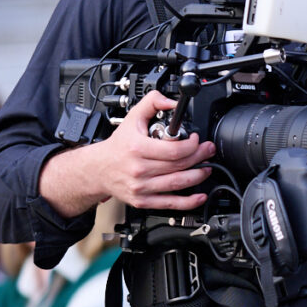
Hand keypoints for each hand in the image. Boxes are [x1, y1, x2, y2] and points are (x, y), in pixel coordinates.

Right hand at [97, 89, 215, 209]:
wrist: (98, 169)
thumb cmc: (118, 146)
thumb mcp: (132, 118)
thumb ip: (152, 103)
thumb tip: (171, 102)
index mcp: (138, 148)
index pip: (173, 150)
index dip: (191, 145)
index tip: (196, 140)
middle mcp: (139, 169)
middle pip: (179, 166)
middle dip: (200, 157)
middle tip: (207, 151)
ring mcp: (141, 187)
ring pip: (178, 184)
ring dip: (198, 176)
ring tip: (207, 168)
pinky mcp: (143, 200)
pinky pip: (170, 204)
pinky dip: (188, 202)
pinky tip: (199, 196)